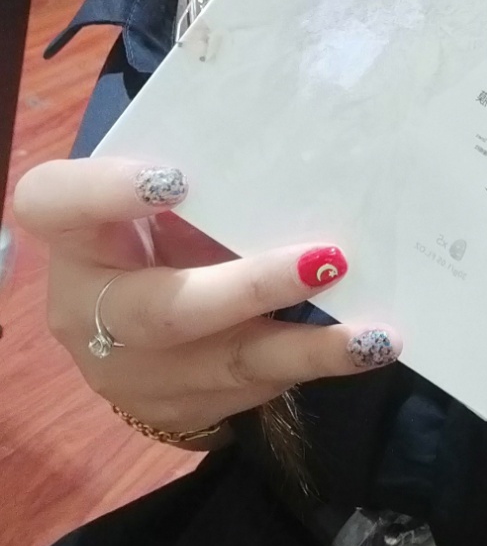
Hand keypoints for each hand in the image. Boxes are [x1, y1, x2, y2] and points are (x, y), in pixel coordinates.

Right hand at [11, 157, 399, 445]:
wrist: (133, 331)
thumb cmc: (157, 232)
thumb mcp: (158, 202)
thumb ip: (205, 177)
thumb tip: (304, 139)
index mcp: (76, 236)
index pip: (56, 204)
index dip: (107, 193)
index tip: (177, 177)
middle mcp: (91, 310)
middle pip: (161, 309)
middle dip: (250, 288)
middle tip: (326, 259)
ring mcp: (136, 371)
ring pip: (225, 361)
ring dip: (308, 347)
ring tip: (372, 335)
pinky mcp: (185, 405)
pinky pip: (256, 386)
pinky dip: (316, 363)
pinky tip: (370, 345)